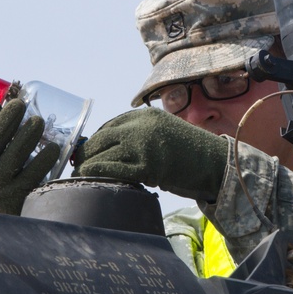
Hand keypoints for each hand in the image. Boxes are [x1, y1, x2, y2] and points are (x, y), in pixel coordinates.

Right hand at [0, 99, 59, 214]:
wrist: (13, 216)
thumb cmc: (4, 176)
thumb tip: (11, 100)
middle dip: (5, 121)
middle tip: (20, 105)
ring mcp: (0, 188)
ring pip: (12, 159)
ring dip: (26, 135)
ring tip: (38, 121)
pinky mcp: (20, 197)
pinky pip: (33, 175)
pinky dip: (44, 159)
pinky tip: (53, 147)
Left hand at [73, 108, 227, 202]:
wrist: (215, 165)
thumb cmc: (190, 154)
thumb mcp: (164, 134)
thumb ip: (141, 136)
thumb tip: (110, 149)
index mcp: (146, 116)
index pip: (110, 126)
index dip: (95, 141)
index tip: (86, 152)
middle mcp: (142, 126)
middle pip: (102, 139)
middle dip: (86, 153)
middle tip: (76, 164)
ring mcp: (144, 145)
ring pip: (104, 154)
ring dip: (88, 165)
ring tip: (79, 174)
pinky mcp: (147, 167)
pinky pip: (113, 169)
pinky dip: (98, 173)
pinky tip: (89, 177)